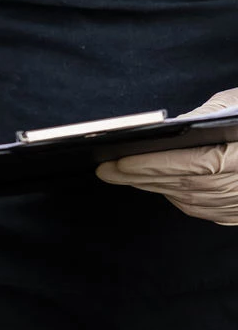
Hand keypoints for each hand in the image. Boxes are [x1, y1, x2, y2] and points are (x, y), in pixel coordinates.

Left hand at [96, 88, 237, 223]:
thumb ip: (208, 115)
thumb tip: (172, 127)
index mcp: (237, 159)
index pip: (183, 166)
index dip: (147, 165)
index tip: (116, 162)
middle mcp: (236, 187)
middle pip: (177, 184)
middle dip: (136, 177)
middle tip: (104, 170)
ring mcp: (236, 205)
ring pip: (183, 198)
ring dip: (150, 187)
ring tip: (121, 175)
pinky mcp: (235, 214)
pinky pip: (197, 207)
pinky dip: (173, 194)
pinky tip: (155, 183)